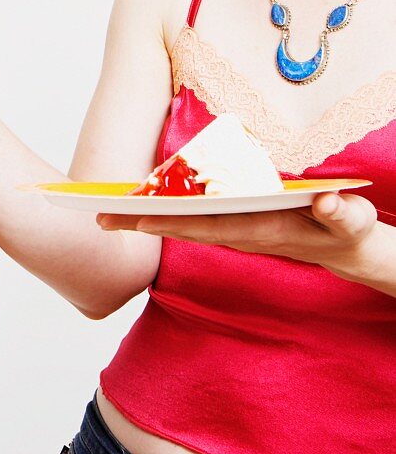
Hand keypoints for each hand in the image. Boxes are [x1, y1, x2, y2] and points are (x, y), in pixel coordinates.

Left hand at [97, 192, 379, 277]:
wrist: (348, 249)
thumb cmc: (347, 231)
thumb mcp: (353, 223)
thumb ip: (342, 215)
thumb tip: (329, 203)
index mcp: (262, 231)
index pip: (209, 226)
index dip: (175, 222)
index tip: (140, 218)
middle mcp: (239, 233)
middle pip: (183, 227)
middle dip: (141, 221)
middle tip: (99, 216)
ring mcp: (232, 230)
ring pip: (181, 224)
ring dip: (144, 218)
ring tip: (105, 211)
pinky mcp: (232, 225)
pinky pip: (191, 219)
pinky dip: (163, 214)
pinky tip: (137, 206)